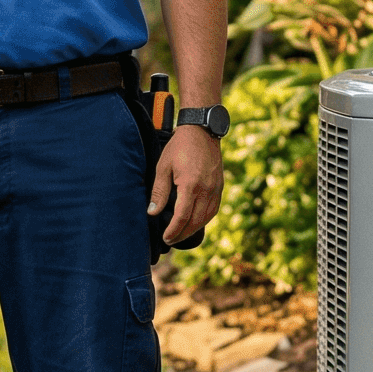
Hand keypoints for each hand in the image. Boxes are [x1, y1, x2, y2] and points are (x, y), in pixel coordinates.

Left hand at [149, 123, 223, 243]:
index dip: (173, 231)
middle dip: (182, 234)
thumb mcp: (163, 166)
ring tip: (181, 234)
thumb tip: (152, 212)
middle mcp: (206, 189)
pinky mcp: (220, 186)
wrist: (202, 130)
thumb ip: (159, 191)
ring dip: (194, 229)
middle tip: (170, 240)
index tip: (165, 238)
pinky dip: (204, 219)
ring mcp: (215, 188)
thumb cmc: (180, 147)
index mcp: (190, 185)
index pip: (182, 217)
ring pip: (206, 218)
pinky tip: (195, 222)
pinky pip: (213, 209)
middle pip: (195, 221)